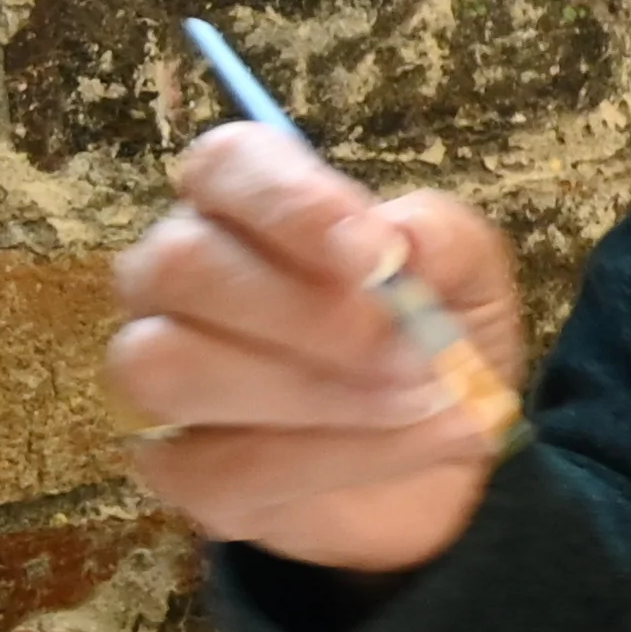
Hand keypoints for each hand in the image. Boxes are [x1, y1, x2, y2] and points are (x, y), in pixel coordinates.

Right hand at [103, 126, 524, 573]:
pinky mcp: (175, 466)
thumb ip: (444, 241)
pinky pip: (209, 464)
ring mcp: (160, 371)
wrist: (447, 455)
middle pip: (179, 265)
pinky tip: (391, 450)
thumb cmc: (439, 338)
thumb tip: (403, 239)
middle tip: (412, 352)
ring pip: (169, 365)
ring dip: (308, 391)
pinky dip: (320, 461)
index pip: (225, 165)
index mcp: (245, 202)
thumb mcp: (470, 277)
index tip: (380, 257)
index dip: (294, 207)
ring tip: (412, 402)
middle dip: (308, 314)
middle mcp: (179, 277)